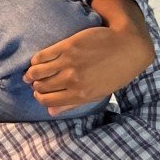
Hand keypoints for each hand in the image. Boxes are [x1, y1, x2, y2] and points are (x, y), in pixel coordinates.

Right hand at [24, 16, 154, 115]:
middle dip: (35, 86)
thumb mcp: (98, 93)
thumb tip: (51, 112)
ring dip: (31, 73)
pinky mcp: (66, 47)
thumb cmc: (116, 72)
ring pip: (38, 71)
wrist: (128, 46)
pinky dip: (35, 60)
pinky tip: (36, 61)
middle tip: (34, 82)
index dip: (39, 97)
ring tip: (31, 72)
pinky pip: (42, 56)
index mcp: (81, 94)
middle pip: (41, 86)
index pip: (48, 100)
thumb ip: (73, 103)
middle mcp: (72, 80)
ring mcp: (69, 63)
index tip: (38, 93)